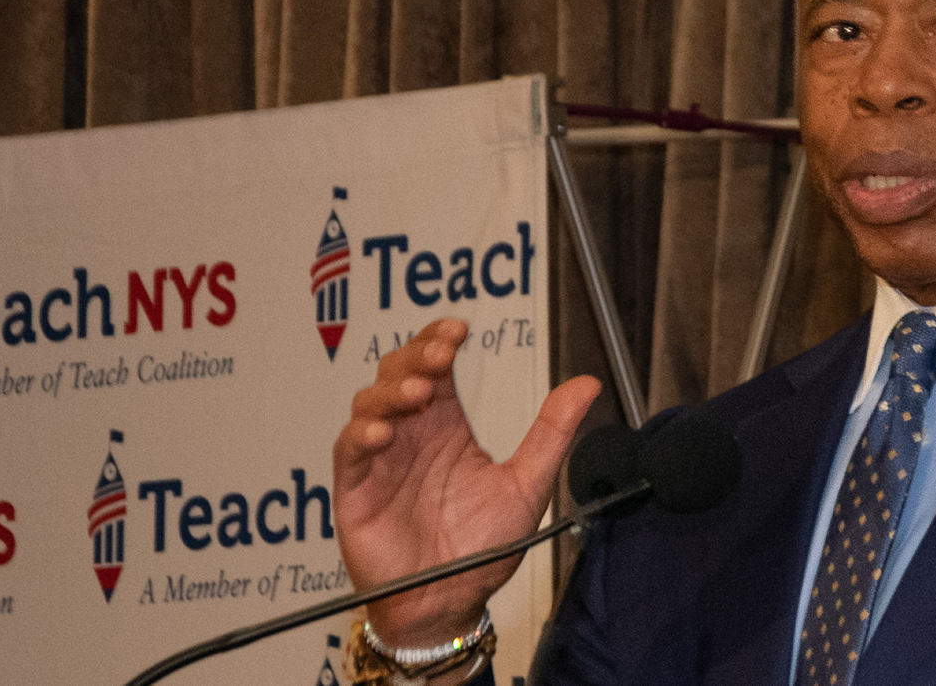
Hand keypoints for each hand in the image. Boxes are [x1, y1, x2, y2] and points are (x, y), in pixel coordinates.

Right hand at [333, 318, 600, 647]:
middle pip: (398, 372)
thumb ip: (552, 433)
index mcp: (446, 426)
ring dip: (390, 390)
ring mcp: (380, 458)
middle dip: (415, 356)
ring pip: (370, 401)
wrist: (449, 605)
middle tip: (440, 357)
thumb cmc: (480, 550)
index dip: (439, 340)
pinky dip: (362, 434)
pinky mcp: (356, 487)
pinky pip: (348, 449)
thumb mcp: (527, 485)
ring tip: (418, 395)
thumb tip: (587, 384)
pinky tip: (383, 433)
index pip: (435, 365)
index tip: (458, 331)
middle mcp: (411, 433)